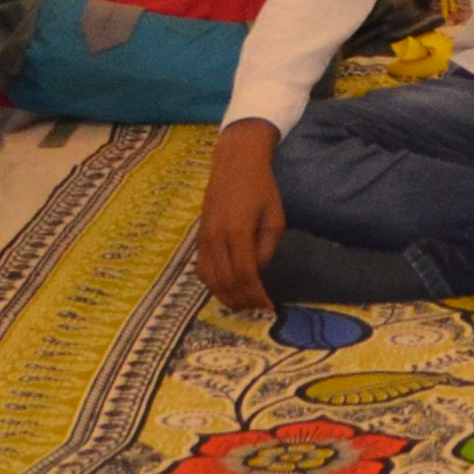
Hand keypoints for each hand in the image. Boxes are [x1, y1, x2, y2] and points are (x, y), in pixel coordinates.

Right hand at [195, 119, 288, 312]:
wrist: (234, 163)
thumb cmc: (261, 188)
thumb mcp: (274, 217)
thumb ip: (267, 248)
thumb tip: (259, 274)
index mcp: (238, 232)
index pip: (246, 276)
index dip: (256, 295)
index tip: (268, 307)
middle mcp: (216, 238)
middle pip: (226, 283)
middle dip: (242, 301)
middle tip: (257, 310)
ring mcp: (204, 238)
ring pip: (210, 280)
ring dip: (226, 297)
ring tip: (243, 304)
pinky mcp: (198, 237)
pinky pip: (201, 269)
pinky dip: (213, 285)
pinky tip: (227, 289)